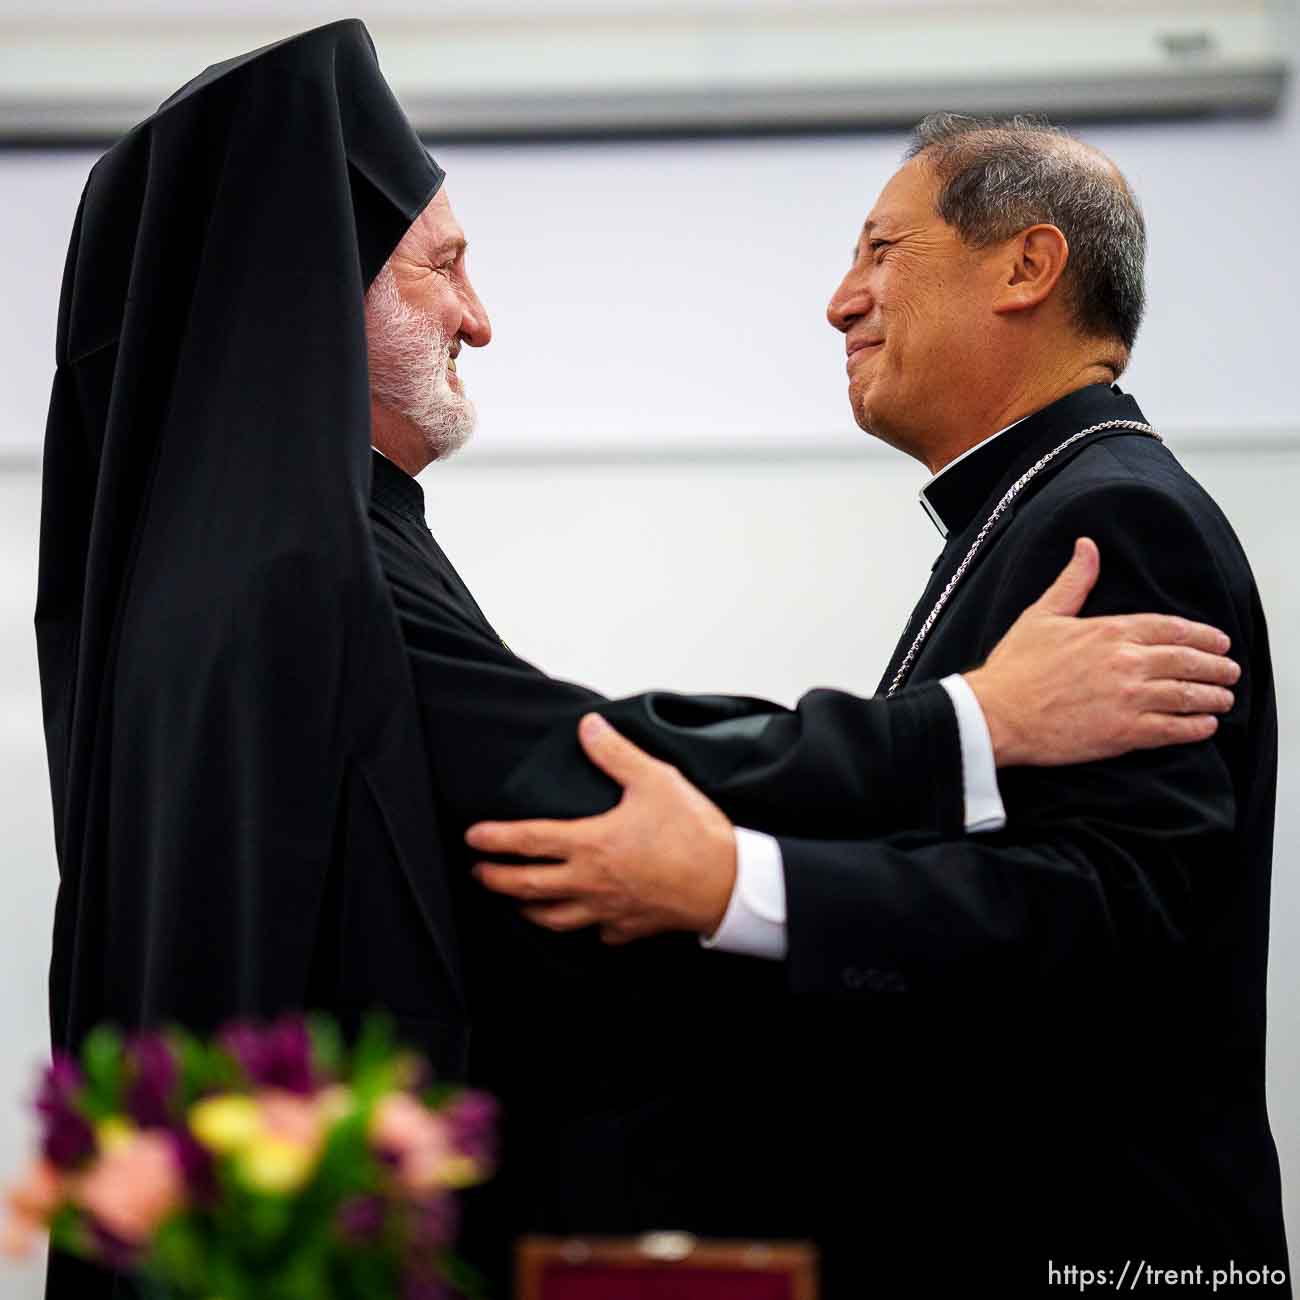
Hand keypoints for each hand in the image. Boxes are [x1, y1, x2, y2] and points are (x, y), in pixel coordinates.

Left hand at [466, 714, 736, 943]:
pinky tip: (584, 921)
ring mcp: (607, 910)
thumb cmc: (693, 831)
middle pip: (527, 887)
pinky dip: (583, 927)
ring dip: (528, 910)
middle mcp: (590, 882)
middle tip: (478, 873)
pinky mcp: (629, 928)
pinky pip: (596, 933)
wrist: (728, 884)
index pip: (528, 842)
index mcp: (590, 844)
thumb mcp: (655, 779)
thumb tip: (588, 726)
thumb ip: (615, 754)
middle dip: (496, 880)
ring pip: (553, 919)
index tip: (473, 837)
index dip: (495, 839)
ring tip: (516, 903)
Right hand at [966, 537, 1238, 766]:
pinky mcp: (1124, 732)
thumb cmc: (1014, 668)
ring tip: (1224, 697)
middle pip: (1188, 660)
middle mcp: (1126, 662)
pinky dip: (1196, 726)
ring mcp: (1129, 698)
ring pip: (1188, 694)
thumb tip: (1087, 547)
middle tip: (1229, 670)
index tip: (1218, 641)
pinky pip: (1174, 728)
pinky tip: (1205, 725)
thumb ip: (1074, 581)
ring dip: (1212, 696)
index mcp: (1109, 631)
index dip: (1201, 634)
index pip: (1171, 627)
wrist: (997, 714)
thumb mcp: (1042, 615)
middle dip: (1216, 665)